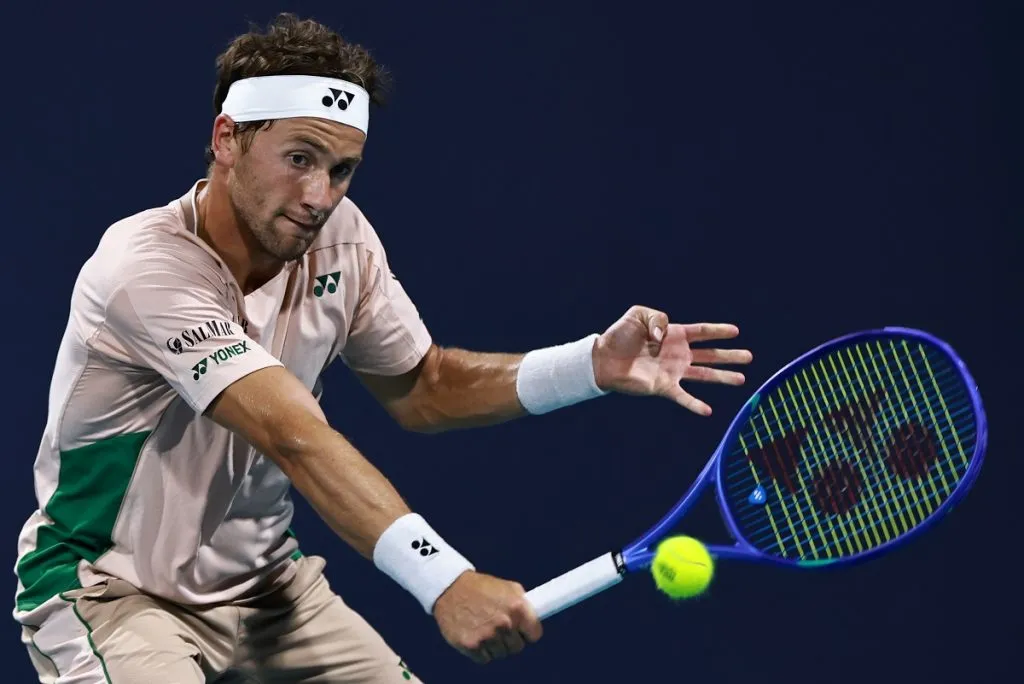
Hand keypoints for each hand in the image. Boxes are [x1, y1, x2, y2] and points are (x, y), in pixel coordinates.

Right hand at [433, 571, 542, 664]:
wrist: (449, 588)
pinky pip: (485, 659)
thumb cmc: (480, 587)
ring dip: (494, 645)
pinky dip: (480, 651)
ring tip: (484, 628)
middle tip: (499, 627)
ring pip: (501, 654)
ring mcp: (487, 636)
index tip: (522, 631)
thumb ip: (523, 604)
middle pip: (517, 647)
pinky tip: (475, 635)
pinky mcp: (471, 646)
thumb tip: (537, 617)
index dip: (527, 632)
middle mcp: (504, 623)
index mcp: (517, 607)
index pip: (535, 634)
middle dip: (510, 639)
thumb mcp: (508, 587)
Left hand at [593, 305, 752, 415]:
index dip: (718, 331)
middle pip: (710, 354)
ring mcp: (673, 371)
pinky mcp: (663, 386)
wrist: (603, 359)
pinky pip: (683, 396)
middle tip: (749, 356)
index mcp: (674, 334)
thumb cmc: (619, 335)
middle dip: (730, 356)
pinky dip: (695, 404)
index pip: (702, 332)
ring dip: (723, 377)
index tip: (736, 331)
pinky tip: (708, 411)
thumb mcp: (639, 314)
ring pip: (704, 374)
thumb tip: (666, 336)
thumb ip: (658, 318)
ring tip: (742, 379)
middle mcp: (678, 354)